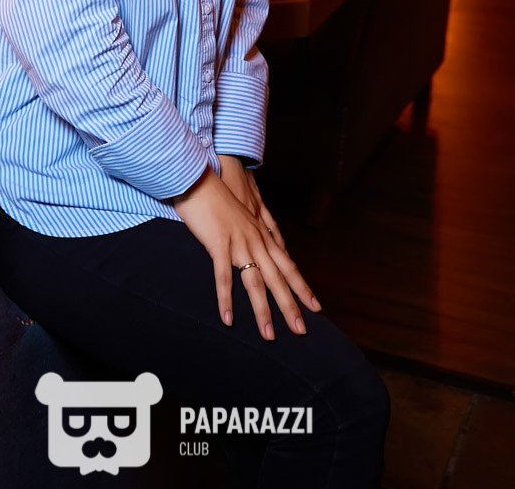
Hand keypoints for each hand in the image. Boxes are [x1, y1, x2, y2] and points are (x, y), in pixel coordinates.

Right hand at [172, 165, 321, 340]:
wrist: (199, 179)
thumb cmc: (218, 197)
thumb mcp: (242, 216)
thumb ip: (253, 232)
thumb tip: (261, 248)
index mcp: (261, 235)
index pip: (288, 265)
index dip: (302, 286)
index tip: (315, 307)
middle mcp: (255, 240)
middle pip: (277, 278)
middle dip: (290, 306)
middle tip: (301, 331)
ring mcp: (238, 243)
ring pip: (255, 282)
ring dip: (262, 311)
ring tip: (269, 335)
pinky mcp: (218, 244)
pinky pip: (223, 277)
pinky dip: (226, 299)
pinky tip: (228, 319)